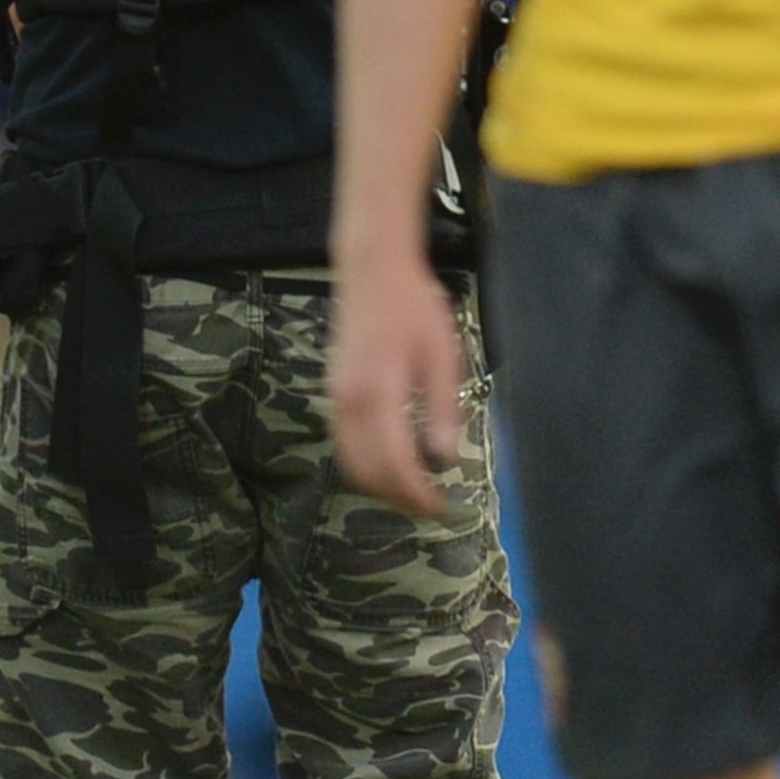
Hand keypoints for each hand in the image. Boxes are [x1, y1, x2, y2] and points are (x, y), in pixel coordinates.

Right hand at [327, 254, 471, 517]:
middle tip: (430, 506)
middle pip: (367, 472)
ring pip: (350, 461)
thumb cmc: (414, 308)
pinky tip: (391, 464)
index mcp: (378, 395)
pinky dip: (364, 463)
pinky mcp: (333, 392)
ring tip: (414, 491)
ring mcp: (335, 398)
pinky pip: (343, 443)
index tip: (441, 507)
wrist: (372, 271)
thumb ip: (442, 410)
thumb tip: (445, 458)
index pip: (394, 464)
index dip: (416, 493)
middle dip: (397, 496)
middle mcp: (348, 403)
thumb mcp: (443, 356)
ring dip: (379, 484)